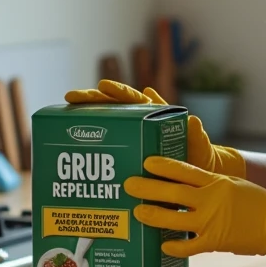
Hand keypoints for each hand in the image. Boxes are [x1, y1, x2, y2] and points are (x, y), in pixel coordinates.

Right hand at [64, 80, 245, 177]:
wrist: (197, 181)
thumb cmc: (200, 158)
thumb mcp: (200, 146)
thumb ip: (196, 136)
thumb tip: (193, 120)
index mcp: (155, 117)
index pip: (134, 100)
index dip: (119, 92)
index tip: (103, 85)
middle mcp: (139, 126)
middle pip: (113, 108)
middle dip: (92, 101)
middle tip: (70, 98)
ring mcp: (131, 141)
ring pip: (106, 127)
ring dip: (88, 122)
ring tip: (65, 118)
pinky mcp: (127, 159)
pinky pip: (108, 151)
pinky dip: (94, 150)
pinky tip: (77, 153)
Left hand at [124, 157, 265, 266]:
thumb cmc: (256, 202)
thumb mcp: (233, 184)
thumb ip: (210, 183)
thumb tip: (186, 181)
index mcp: (216, 182)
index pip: (184, 171)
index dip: (164, 166)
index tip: (146, 161)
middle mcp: (211, 200)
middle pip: (173, 193)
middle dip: (149, 188)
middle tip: (129, 185)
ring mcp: (211, 222)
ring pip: (175, 219)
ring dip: (154, 215)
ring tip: (138, 212)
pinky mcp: (215, 242)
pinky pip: (188, 246)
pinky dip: (174, 246)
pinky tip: (162, 244)